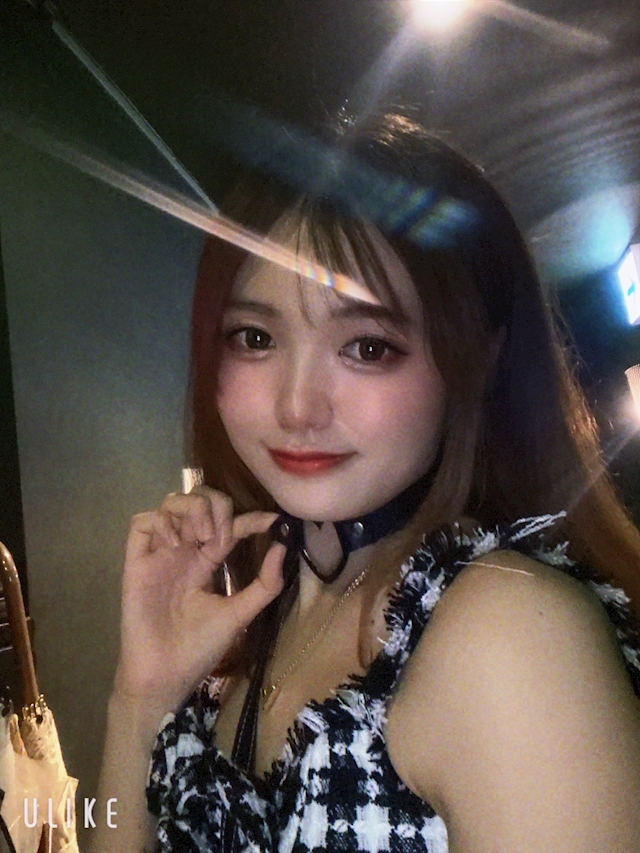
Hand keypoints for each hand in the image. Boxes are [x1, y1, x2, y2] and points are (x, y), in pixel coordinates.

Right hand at [114, 487, 283, 710]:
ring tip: (203, 538)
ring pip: (171, 503)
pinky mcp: (136, 563)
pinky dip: (162, 522)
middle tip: (223, 536)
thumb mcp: (240, 613)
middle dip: (217, 506)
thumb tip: (283, 546)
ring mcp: (159, 554)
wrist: (166, 676)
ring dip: (192, 510)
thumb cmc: (199, 648)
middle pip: (199, 501)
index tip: (272, 521)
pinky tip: (175, 544)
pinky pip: (141, 523)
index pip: (229, 526)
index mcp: (207, 561)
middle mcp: (183, 551)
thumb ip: (265, 583)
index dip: (251, 518)